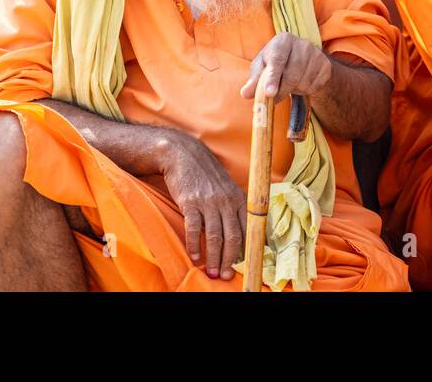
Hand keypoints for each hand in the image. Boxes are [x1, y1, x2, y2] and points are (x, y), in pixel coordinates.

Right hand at [157, 133, 245, 279]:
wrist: (183, 154)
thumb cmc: (205, 175)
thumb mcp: (226, 187)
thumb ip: (233, 207)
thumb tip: (241, 234)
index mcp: (237, 198)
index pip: (247, 228)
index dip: (246, 249)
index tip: (245, 265)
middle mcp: (225, 200)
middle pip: (232, 236)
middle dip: (230, 260)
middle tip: (226, 276)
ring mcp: (208, 201)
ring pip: (214, 236)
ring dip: (213, 258)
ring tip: (212, 272)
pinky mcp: (190, 202)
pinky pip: (194, 229)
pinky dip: (194, 245)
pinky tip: (195, 257)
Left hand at [240, 32, 331, 102]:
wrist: (304, 61)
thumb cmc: (276, 63)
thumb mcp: (262, 68)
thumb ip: (254, 81)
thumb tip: (245, 93)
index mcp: (283, 40)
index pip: (277, 60)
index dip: (273, 78)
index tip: (269, 93)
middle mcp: (302, 43)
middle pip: (292, 74)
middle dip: (282, 91)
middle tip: (274, 98)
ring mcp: (316, 54)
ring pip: (303, 82)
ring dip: (294, 91)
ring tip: (289, 85)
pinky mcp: (325, 66)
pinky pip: (314, 86)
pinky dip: (305, 91)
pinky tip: (300, 84)